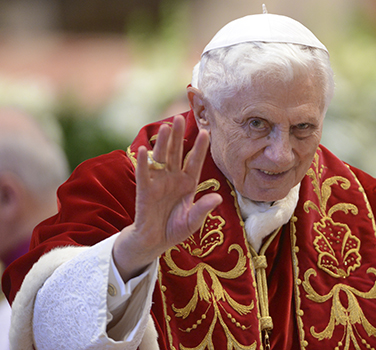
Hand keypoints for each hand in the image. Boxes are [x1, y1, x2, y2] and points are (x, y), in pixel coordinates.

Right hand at [113, 115, 221, 280]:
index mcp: (188, 183)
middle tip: (180, 117)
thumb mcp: (193, 221)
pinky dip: (144, 163)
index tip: (207, 132)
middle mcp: (173, 179)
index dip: (200, 149)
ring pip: (161, 159)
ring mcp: (159, 183)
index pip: (195, 162)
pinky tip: (144, 150)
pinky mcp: (145, 191)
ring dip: (163, 143)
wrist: (155, 242)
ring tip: (166, 127)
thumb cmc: (175, 229)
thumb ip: (203, 209)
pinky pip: (144, 174)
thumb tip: (217, 198)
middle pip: (177, 153)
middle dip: (179, 136)